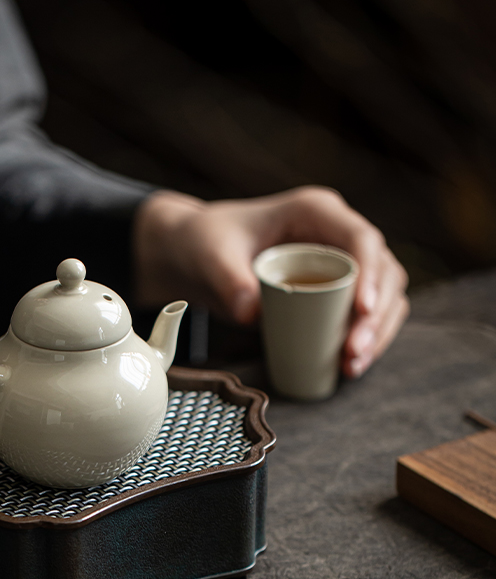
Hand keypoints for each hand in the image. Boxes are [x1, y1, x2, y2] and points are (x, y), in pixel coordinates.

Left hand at [133, 186, 408, 377]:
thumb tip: (253, 314)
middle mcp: (335, 232)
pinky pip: (364, 313)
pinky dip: (365, 338)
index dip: (370, 273)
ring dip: (376, 332)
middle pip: (382, 270)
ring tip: (352, 366)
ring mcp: (340, 260)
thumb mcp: (211, 256)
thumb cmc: (205, 242)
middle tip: (352, 352)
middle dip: (375, 315)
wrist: (194, 253)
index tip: (362, 310)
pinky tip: (350, 367)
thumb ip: (229, 281)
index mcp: (314, 211)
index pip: (360, 237)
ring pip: (382, 295)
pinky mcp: (335, 288)